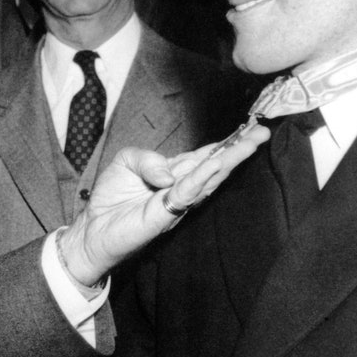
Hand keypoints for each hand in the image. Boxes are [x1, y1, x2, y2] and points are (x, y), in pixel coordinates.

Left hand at [60, 124, 269, 285]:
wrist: (94, 228)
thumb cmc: (111, 197)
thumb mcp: (125, 161)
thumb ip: (146, 157)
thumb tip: (168, 172)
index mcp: (174, 172)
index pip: (205, 155)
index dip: (226, 142)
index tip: (250, 127)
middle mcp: (181, 187)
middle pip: (215, 165)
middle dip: (239, 149)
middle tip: (262, 132)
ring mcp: (176, 202)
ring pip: (209, 178)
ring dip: (229, 160)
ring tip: (249, 143)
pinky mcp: (165, 216)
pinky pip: (186, 193)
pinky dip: (201, 177)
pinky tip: (216, 164)